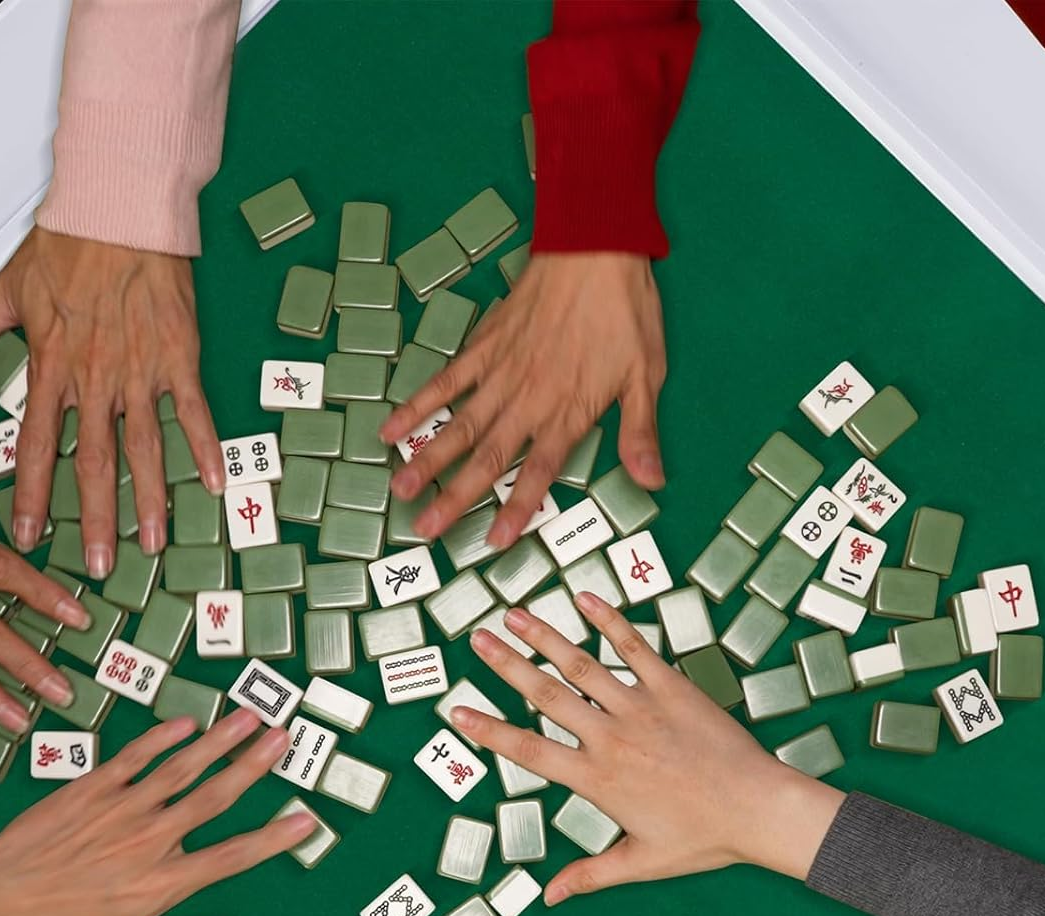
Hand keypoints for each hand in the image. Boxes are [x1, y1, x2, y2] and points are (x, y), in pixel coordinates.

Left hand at [0, 228, 224, 572]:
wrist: (118, 207)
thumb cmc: (66, 244)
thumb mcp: (3, 291)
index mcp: (51, 367)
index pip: (34, 447)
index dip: (30, 497)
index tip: (26, 538)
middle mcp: (94, 379)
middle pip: (92, 463)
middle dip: (94, 520)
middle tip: (98, 566)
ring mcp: (140, 371)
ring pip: (144, 448)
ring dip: (150, 500)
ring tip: (154, 543)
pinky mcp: (177, 357)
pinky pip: (192, 411)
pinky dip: (204, 447)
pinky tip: (214, 484)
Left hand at [0, 711, 312, 915]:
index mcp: (161, 885)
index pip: (231, 858)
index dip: (272, 840)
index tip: (305, 822)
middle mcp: (149, 841)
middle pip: (214, 798)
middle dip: (253, 767)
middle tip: (284, 739)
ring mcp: (119, 810)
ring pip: (180, 769)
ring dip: (218, 742)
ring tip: (249, 718)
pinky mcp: (90, 789)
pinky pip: (135, 758)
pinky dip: (162, 739)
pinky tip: (186, 724)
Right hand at [379, 253, 666, 546]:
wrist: (595, 244)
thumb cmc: (626, 311)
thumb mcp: (646, 374)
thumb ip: (640, 432)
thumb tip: (652, 482)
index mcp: (567, 411)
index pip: (537, 471)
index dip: (516, 509)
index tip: (493, 542)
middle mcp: (527, 399)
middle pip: (486, 457)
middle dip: (455, 497)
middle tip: (424, 530)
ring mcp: (500, 372)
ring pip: (459, 424)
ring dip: (428, 459)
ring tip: (400, 489)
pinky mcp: (484, 346)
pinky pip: (446, 381)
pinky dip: (418, 404)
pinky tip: (392, 429)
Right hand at [446, 592, 845, 902]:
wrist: (759, 809)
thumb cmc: (704, 839)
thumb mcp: (641, 862)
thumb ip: (589, 875)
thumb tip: (549, 898)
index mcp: (597, 780)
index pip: (529, 752)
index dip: (490, 732)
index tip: (458, 713)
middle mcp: (610, 739)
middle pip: (546, 696)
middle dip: (507, 666)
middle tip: (476, 641)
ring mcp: (640, 709)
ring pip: (581, 666)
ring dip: (545, 637)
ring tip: (514, 614)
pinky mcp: (672, 688)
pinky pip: (634, 648)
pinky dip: (609, 622)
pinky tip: (585, 599)